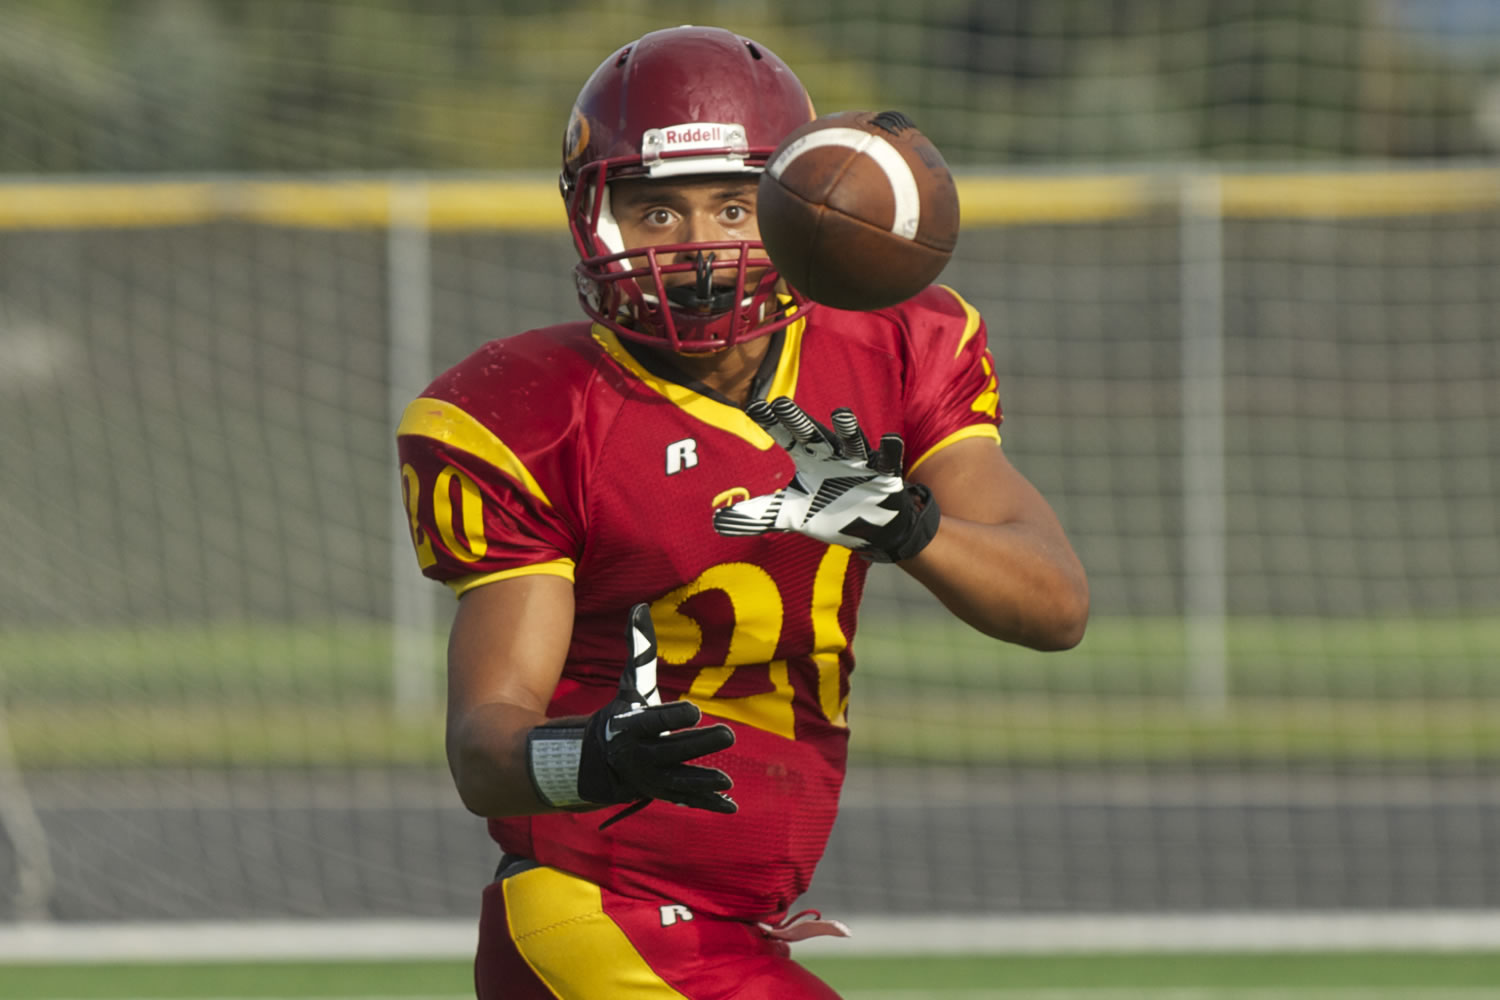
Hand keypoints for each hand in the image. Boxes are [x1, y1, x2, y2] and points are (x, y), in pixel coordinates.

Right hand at [527, 604, 736, 822]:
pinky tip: (731, 806)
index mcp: (629, 726)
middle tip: (729, 734)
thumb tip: (640, 607)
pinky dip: (707, 804)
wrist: (600, 760)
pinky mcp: (663, 792)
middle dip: (699, 744)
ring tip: (728, 781)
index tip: (695, 709)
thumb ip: (639, 649)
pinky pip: (685, 799)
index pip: (652, 720)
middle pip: (671, 750)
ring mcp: (651, 778)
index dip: (672, 715)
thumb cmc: (624, 714)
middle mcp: (639, 755)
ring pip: (678, 781)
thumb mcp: (631, 683)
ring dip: (702, 781)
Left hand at [712, 397, 940, 562]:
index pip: (785, 435)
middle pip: (812, 433)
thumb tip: (714, 522)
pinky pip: (889, 460)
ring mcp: (859, 463)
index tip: (753, 407)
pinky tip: (888, 440)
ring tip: (841, 414)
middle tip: (781, 403)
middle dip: (798, 420)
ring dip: (848, 429)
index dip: (771, 422)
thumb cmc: (828, 510)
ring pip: (852, 442)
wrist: (869, 527)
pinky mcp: (885, 475)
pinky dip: (889, 451)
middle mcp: (831, 454)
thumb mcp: (790, 514)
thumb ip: (756, 515)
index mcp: (808, 457)